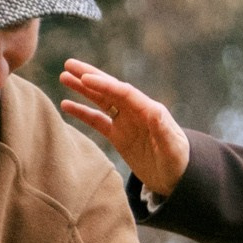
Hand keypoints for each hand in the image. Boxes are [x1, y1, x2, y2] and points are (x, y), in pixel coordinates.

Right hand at [58, 59, 189, 199]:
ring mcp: (126, 122)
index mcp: (149, 110)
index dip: (105, 85)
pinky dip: (82, 112)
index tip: (85, 78)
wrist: (177, 177)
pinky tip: (66, 104)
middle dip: (90, 76)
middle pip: (110, 89)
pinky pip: (97, 120)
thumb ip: (164, 130)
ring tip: (64, 77)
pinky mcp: (119, 135)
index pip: (124, 92)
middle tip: (68, 64)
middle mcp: (136, 112)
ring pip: (101, 101)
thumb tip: (155, 112)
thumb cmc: (179, 162)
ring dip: (83, 89)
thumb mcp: (173, 148)